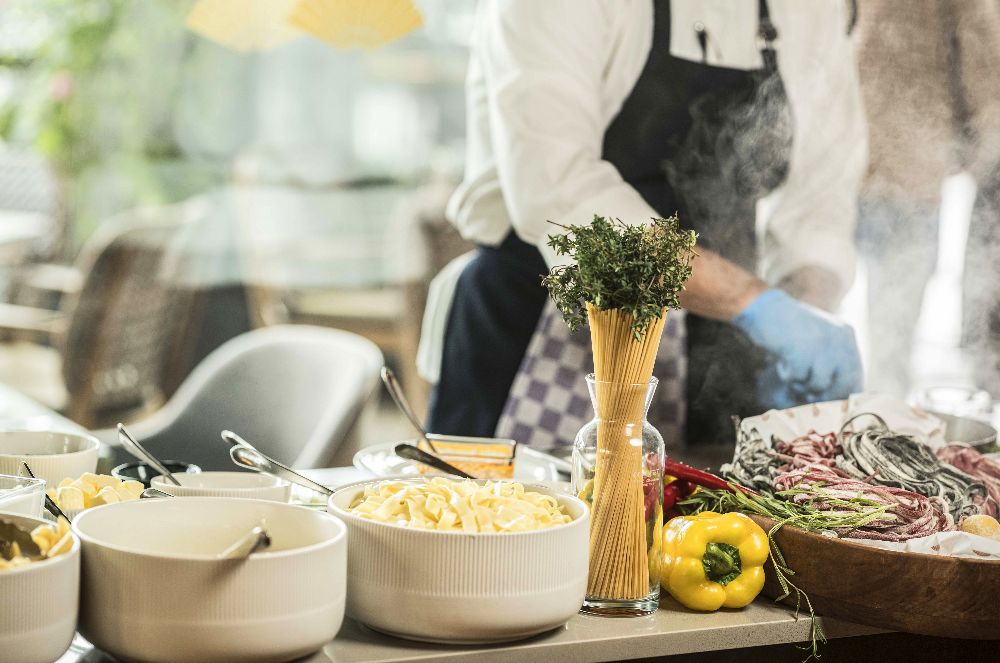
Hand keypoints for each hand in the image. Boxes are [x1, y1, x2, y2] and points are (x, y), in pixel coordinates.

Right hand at [733, 289, 862, 407]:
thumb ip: (831, 362)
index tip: (832, 405)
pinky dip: (787, 375)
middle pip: (842, 384)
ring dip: (802, 385)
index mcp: (846, 335)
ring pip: (820, 385)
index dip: (845, 394)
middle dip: (825, 397)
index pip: (856, 374)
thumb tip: (838, 398)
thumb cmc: (789, 328)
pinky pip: (798, 378)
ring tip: (791, 374)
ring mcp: (821, 345)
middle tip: (808, 398)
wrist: (764, 308)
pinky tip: (782, 363)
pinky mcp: (802, 350)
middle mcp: (839, 339)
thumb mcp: (819, 341)